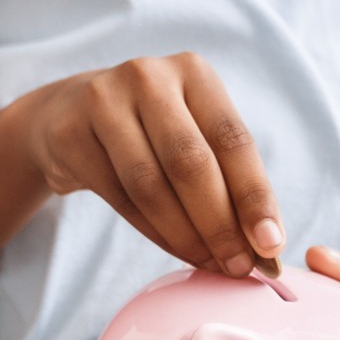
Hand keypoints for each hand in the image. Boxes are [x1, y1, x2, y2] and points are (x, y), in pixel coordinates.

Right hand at [16, 52, 284, 276]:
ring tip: (211, 264)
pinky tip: (176, 250)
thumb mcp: (193, 131)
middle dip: (220, 223)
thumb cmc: (151, 130)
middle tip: (240, 266)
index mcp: (193, 72)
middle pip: (191, 162)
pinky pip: (119, 197)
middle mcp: (148, 78)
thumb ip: (229, 178)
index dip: (255, 196)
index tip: (271, 245)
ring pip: (151, 185)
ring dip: (187, 236)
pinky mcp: (70, 134)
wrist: (67, 115)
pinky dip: (154, 232)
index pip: (233, 139)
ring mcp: (103, 102)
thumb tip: (267, 246)